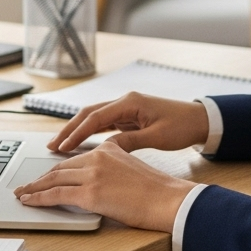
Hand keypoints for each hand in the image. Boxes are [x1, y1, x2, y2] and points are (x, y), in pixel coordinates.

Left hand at [14, 141, 194, 230]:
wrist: (168, 199)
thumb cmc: (156, 191)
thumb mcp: (131, 168)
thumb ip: (113, 167)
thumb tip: (100, 181)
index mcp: (108, 148)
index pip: (75, 158)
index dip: (57, 167)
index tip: (46, 174)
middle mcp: (98, 156)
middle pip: (61, 167)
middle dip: (41, 177)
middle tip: (26, 184)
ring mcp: (93, 174)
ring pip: (54, 179)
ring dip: (35, 187)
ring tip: (23, 193)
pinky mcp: (90, 193)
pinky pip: (57, 195)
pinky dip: (39, 198)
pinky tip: (30, 201)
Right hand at [46, 91, 209, 153]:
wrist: (199, 120)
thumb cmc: (182, 126)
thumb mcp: (156, 137)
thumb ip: (130, 141)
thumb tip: (106, 149)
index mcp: (130, 102)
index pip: (96, 117)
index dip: (77, 132)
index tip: (62, 147)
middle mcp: (124, 102)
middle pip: (89, 114)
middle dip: (69, 129)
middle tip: (52, 146)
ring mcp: (126, 108)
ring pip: (94, 118)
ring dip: (76, 130)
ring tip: (60, 146)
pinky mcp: (128, 116)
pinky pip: (103, 124)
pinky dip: (89, 133)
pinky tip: (79, 144)